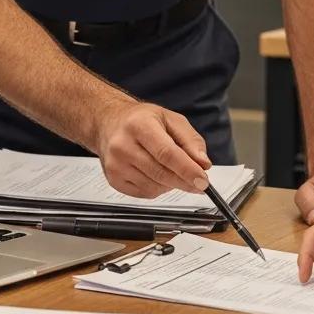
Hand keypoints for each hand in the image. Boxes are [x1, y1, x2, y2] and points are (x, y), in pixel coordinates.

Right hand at [91, 97, 211, 197]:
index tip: (203, 180)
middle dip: (185, 181)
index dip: (187, 169)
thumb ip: (191, 140)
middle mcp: (123, 145)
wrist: (110, 123)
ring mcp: (115, 165)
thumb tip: (203, 164)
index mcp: (139, 125)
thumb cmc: (141, 120)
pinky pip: (145, 194)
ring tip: (172, 169)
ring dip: (171, 184)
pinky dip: (158, 188)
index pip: (166, 153)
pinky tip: (157, 175)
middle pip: (161, 173)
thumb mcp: (171, 119)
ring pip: (154, 186)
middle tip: (200, 183)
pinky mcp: (114, 180)